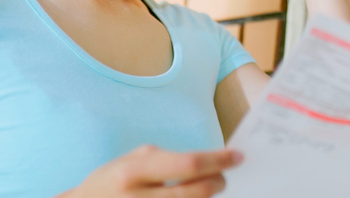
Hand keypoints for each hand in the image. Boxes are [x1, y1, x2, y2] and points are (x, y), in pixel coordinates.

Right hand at [60, 145, 240, 197]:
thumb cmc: (112, 181)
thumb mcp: (133, 160)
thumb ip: (168, 160)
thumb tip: (208, 162)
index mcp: (134, 173)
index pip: (189, 164)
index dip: (218, 160)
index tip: (237, 156)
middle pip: (197, 192)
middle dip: (218, 182)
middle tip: (223, 176)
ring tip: (207, 188)